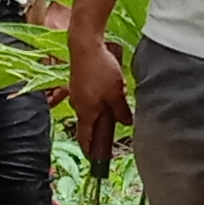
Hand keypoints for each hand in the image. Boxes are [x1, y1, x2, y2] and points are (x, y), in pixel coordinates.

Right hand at [65, 26, 127, 168]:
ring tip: (114, 111)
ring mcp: (77, 93)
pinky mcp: (79, 82)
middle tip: (109, 137)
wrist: (85, 44)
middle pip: (88, 124)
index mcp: (85, 111)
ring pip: (90, 109)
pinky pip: (89, 98)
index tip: (94, 159)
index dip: (90, 149)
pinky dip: (98, 101)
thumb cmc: (100, 70)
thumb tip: (127, 123)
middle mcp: (78, 105)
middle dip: (97, 131)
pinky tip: (109, 93)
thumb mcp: (115, 93)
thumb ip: (121, 110)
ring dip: (100, 113)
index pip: (85, 137)